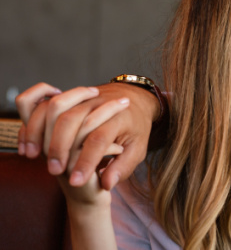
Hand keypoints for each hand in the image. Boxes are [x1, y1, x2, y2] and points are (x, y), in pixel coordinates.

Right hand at [16, 82, 158, 189]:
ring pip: (57, 112)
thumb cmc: (136, 130)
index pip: (98, 139)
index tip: (76, 182)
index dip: (85, 162)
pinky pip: (51, 107)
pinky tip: (39, 148)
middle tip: (56, 172)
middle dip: (60, 147)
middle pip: (70, 120)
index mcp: (120, 118)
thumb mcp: (138, 150)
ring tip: (48, 162)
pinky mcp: (75, 101)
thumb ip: (123, 167)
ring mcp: (85, 101)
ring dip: (48, 136)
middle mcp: (99, 104)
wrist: (135, 102)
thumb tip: (107, 184)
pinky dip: (41, 124)